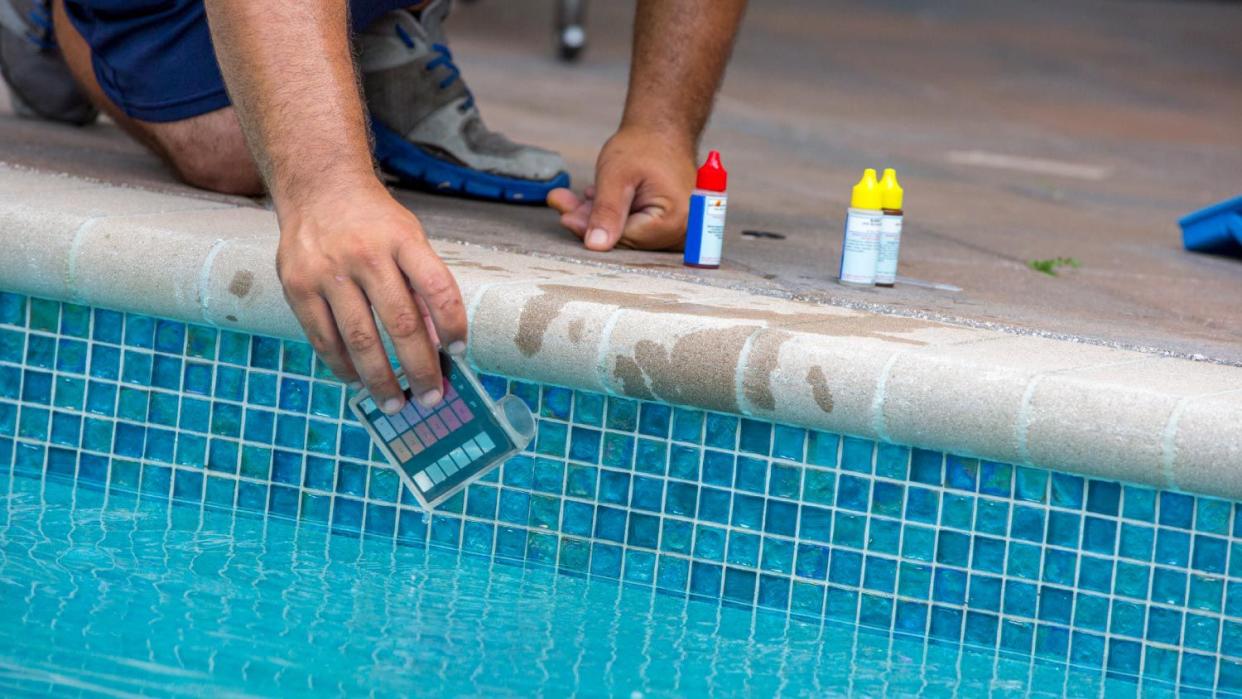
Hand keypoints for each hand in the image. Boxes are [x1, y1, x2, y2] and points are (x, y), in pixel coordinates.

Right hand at [275, 183, 466, 413]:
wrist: (318, 187)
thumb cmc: (374, 221)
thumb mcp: (408, 236)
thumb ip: (421, 283)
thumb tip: (435, 344)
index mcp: (402, 239)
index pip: (437, 287)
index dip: (452, 324)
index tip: (460, 351)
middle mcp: (365, 254)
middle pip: (400, 323)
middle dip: (419, 368)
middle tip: (431, 397)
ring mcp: (327, 270)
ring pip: (359, 339)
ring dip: (380, 379)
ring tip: (396, 403)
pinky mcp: (297, 286)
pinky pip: (323, 338)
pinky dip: (342, 366)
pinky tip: (357, 380)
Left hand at [548, 126, 696, 250]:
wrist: (662, 128)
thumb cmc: (643, 145)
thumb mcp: (616, 176)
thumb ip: (606, 212)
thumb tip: (596, 245)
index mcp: (673, 220)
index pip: (624, 239)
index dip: (592, 229)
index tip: (566, 217)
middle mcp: (679, 229)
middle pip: (625, 238)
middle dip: (592, 221)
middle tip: (562, 203)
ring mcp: (676, 227)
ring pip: (626, 232)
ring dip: (598, 216)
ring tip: (575, 197)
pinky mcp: (666, 223)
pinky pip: (633, 225)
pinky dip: (612, 213)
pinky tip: (594, 197)